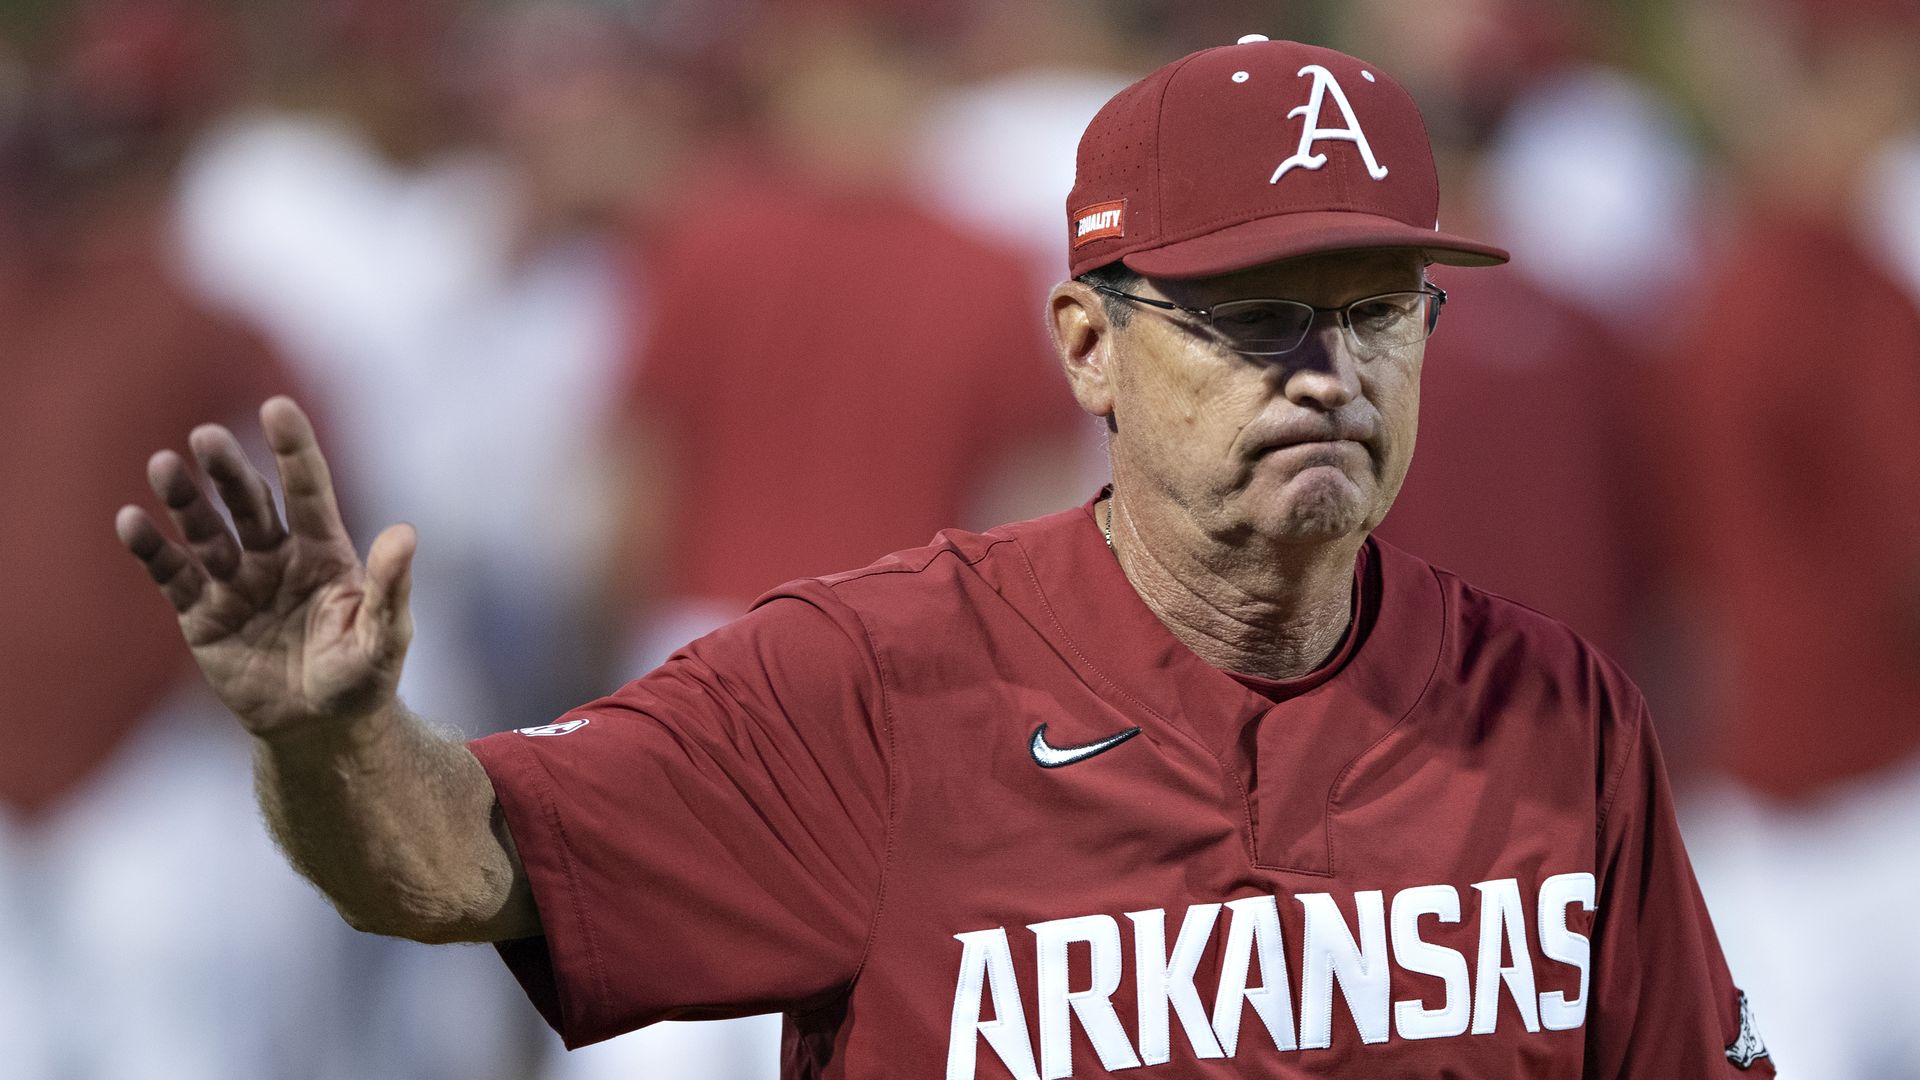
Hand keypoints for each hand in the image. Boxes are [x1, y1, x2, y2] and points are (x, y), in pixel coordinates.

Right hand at [117, 397, 414, 738]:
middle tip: (206, 437)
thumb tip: (405, 534)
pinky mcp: (202, 614)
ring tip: (164, 466)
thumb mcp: (384, 635)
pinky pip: (173, 575)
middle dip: (228, 470)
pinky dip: (151, 549)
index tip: (276, 407)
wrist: (320, 728)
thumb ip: (390, 586)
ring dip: (184, 500)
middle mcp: (277, 556)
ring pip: (206, 531)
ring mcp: (236, 581)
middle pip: (248, 502)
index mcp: (325, 551)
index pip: (309, 490)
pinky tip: (131, 521)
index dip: (294, 451)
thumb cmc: (361, 677)